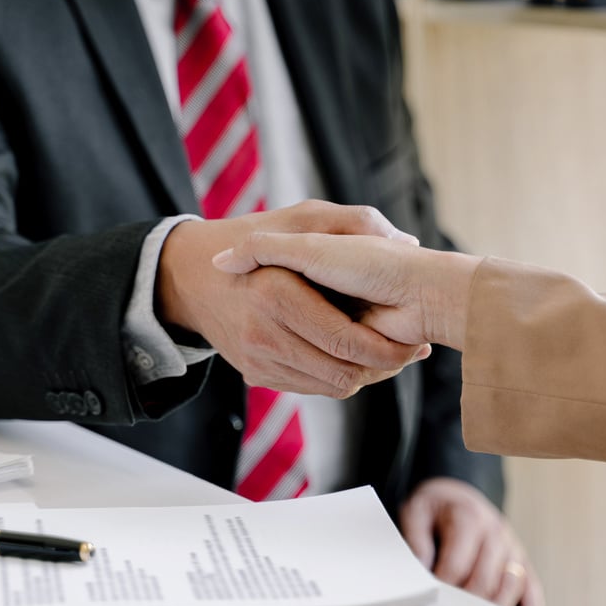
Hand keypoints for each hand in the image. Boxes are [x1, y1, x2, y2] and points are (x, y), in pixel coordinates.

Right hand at [158, 201, 429, 397]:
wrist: (192, 275)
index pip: (345, 340)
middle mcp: (263, 332)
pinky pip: (309, 389)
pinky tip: (353, 357)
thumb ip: (353, 220)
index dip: (386, 348)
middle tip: (406, 354)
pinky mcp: (256, 375)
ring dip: (363, 376)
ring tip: (386, 355)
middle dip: (381, 368)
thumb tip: (405, 240)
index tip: (413, 343)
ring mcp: (257, 358)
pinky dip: (336, 377)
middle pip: (342, 372)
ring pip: (329, 386)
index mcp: (277, 293)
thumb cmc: (256, 236)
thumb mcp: (303, 216)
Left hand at [400, 478, 544, 605]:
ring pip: (512, 586)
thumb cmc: (436, 510)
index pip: (457, 566)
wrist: (457, 496)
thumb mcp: (416, 512)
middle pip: (486, 581)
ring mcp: (513, 547)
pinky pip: (533, 589)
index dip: (442, 589)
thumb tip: (423, 572)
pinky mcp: (522, 561)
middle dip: (465, 605)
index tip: (428, 603)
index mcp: (469, 517)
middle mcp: (496, 532)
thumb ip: (416, 541)